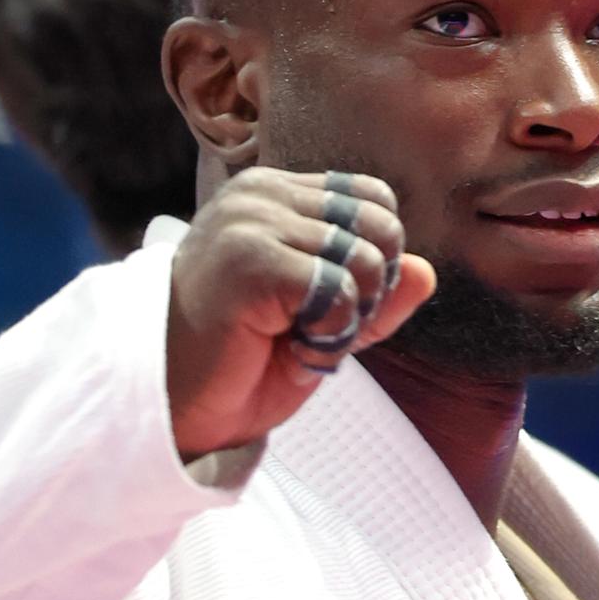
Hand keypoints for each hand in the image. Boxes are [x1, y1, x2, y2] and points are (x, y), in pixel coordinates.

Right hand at [166, 169, 435, 459]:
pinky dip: (330, 337)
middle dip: (371, 291)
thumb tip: (428, 271)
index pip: (374, 201)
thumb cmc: (236, 365)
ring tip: (293, 340)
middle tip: (319, 329)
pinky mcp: (250, 259)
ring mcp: (253, 222)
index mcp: (276, 195)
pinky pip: (340, 291)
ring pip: (366, 260)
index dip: (375, 263)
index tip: (328, 310)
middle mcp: (263, 195)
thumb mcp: (321, 327)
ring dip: (346, 321)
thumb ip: (373, 298)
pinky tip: (286, 349)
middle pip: (382, 225)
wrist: (170, 404)